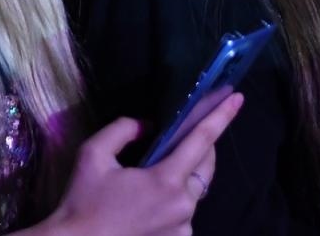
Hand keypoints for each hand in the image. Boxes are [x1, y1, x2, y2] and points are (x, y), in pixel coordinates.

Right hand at [39, 92, 243, 235]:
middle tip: (186, 137)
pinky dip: (176, 201)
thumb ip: (123, 130)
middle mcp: (183, 206)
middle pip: (206, 166)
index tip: (237, 97)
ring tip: (157, 177)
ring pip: (195, 192)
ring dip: (185, 178)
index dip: (222, 116)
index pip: (203, 139)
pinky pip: (185, 215)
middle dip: (203, 147)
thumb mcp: (94, 155)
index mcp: (167, 181)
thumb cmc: (82, 202)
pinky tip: (152, 204)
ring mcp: (183, 229)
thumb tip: (146, 126)